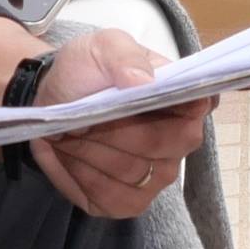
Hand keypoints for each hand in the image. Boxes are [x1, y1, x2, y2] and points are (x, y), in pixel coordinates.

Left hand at [26, 26, 215, 220]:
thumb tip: (146, 80)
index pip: (200, 108)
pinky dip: (82, 177)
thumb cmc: (84, 73)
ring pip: (132, 174)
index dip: (179, 110)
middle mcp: (178, 141)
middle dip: (118, 132)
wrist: (49, 102)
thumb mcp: (100, 47)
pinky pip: (111, 198)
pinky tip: (71, 155)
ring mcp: (155, 176)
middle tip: (87, 116)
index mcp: (182, 98)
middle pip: (162, 147)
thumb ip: (123, 56)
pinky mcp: (126, 201)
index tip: (140, 104)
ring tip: (74, 131)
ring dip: (94, 152)